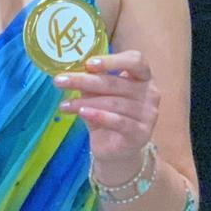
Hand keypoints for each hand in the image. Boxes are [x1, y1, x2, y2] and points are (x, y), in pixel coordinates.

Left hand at [53, 50, 160, 176]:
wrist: (116, 150)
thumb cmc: (108, 114)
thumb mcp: (99, 94)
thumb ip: (92, 81)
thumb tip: (71, 71)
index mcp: (143, 76)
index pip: (135, 60)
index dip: (113, 60)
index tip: (88, 64)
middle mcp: (150, 93)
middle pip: (115, 83)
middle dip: (84, 81)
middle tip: (60, 81)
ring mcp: (148, 114)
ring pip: (113, 103)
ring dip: (84, 102)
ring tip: (65, 104)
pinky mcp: (141, 133)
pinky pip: (118, 121)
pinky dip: (98, 116)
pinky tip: (82, 113)